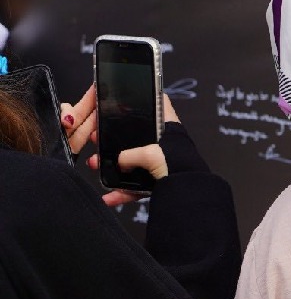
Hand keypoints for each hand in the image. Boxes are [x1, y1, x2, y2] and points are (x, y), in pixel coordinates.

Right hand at [63, 91, 181, 206]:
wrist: (188, 190)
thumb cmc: (177, 165)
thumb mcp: (148, 153)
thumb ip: (129, 155)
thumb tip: (118, 161)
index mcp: (168, 127)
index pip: (159, 105)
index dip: (141, 101)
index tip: (120, 103)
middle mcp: (165, 143)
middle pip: (136, 136)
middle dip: (113, 140)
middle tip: (97, 138)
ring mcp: (160, 162)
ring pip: (132, 162)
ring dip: (111, 167)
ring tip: (94, 164)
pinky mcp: (157, 181)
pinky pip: (135, 186)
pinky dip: (121, 192)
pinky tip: (108, 197)